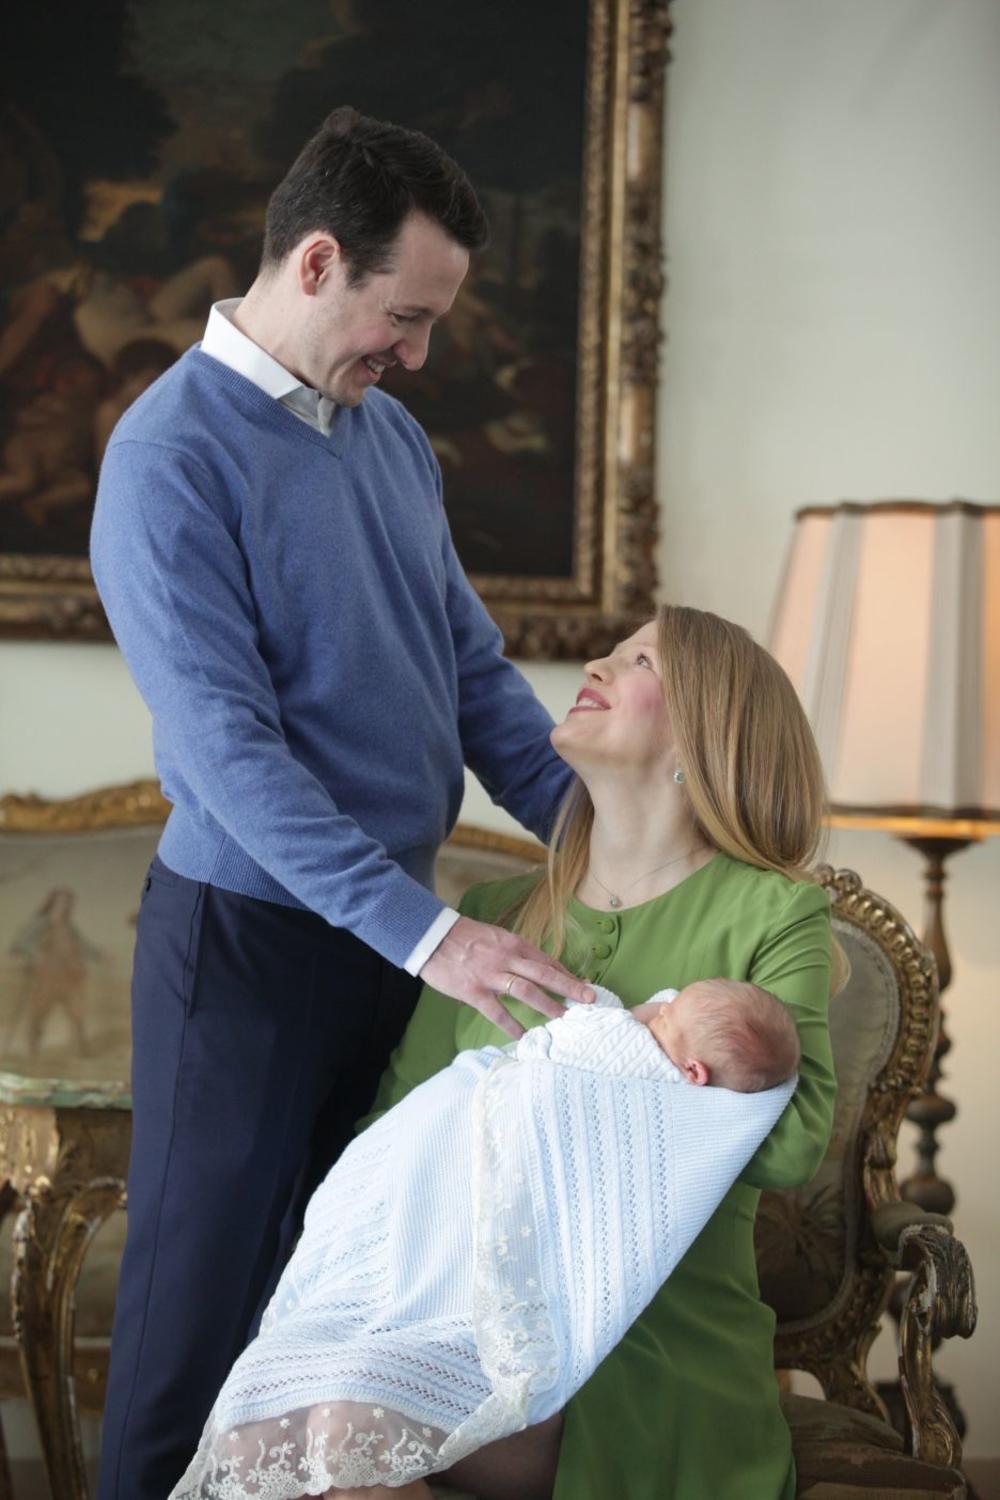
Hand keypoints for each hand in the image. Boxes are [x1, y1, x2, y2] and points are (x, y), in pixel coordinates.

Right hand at [419, 916, 594, 1038]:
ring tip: (564, 1019)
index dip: (566, 974)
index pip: (546, 960)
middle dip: (570, 987)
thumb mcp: (494, 938)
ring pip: (527, 990)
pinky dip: (512, 1025)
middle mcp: (507, 957)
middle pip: (545, 973)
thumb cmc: (463, 937)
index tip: (582, 985)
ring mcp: (491, 975)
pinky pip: (497, 1011)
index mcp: (513, 943)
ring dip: (548, 1005)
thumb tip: (531, 969)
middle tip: (590, 1000)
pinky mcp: (473, 990)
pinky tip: (523, 1037)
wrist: (431, 936)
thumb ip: (513, 953)